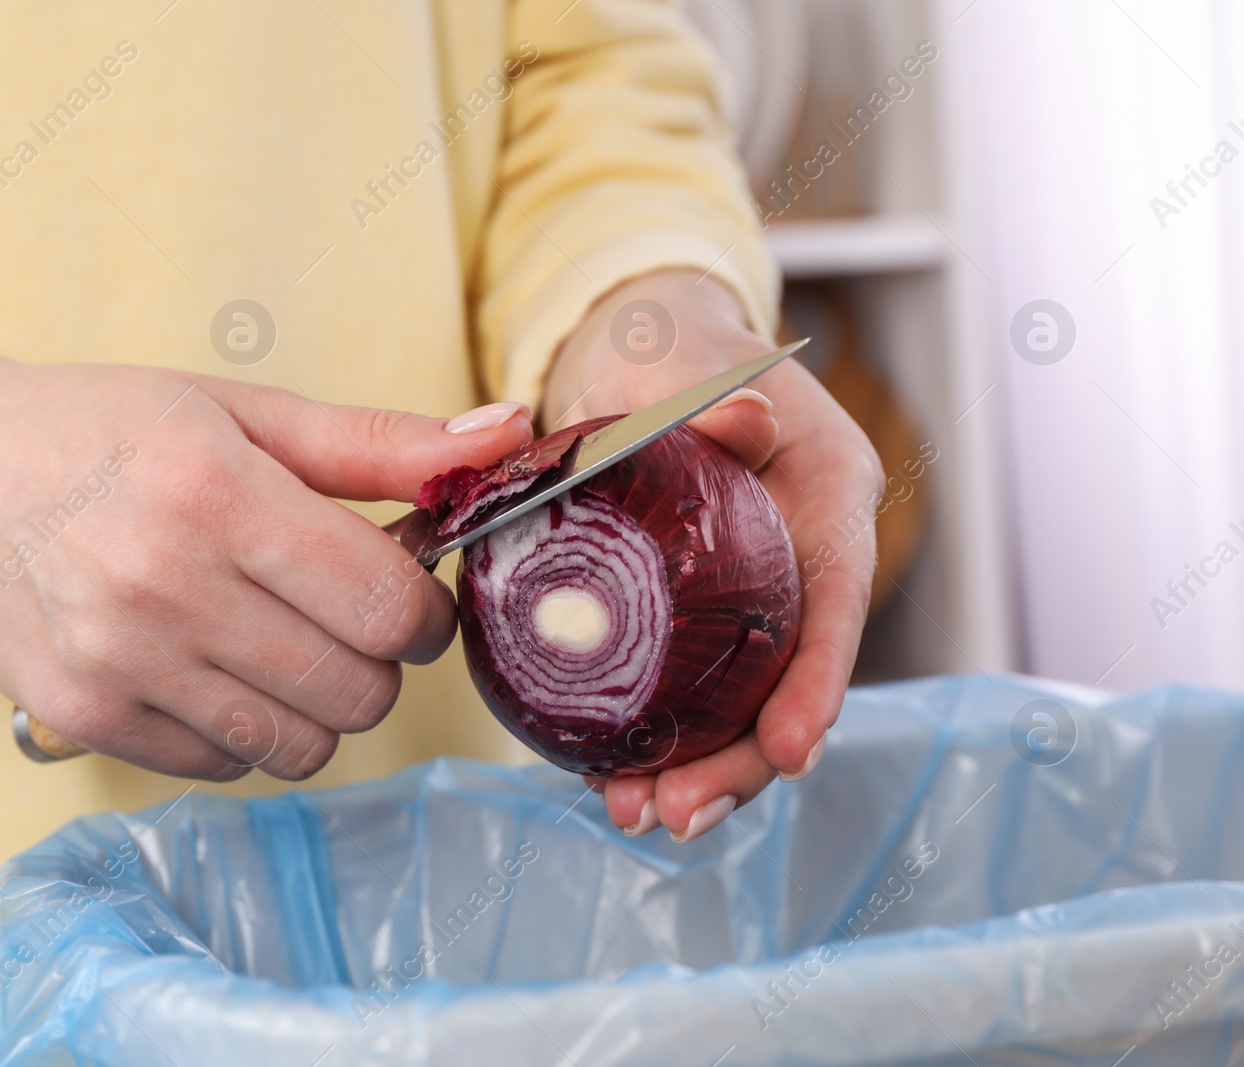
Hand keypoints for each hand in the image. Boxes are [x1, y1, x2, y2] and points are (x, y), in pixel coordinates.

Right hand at [0, 330, 532, 779]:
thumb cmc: (107, 430)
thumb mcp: (244, 411)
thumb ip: (380, 443)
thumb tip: (508, 438)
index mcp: (217, 493)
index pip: (388, 608)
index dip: (423, 612)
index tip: (402, 590)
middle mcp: (164, 586)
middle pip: (358, 691)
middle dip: (377, 661)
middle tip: (338, 614)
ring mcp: (117, 662)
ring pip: (300, 745)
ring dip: (315, 702)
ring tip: (273, 639)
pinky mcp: (81, 715)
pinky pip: (223, 765)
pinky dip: (242, 729)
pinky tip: (209, 666)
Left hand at [542, 269, 882, 839]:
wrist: (633, 353)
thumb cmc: (668, 350)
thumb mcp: (684, 364)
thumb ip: (713, 402)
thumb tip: (750, 424)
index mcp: (827, 495)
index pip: (837, 601)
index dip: (817, 682)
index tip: (789, 753)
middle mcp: (804, 558)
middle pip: (790, 678)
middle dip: (742, 760)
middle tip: (673, 813)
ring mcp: (755, 593)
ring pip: (741, 702)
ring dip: (694, 767)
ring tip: (632, 815)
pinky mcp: (702, 616)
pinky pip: (691, 690)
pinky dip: (657, 737)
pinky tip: (610, 783)